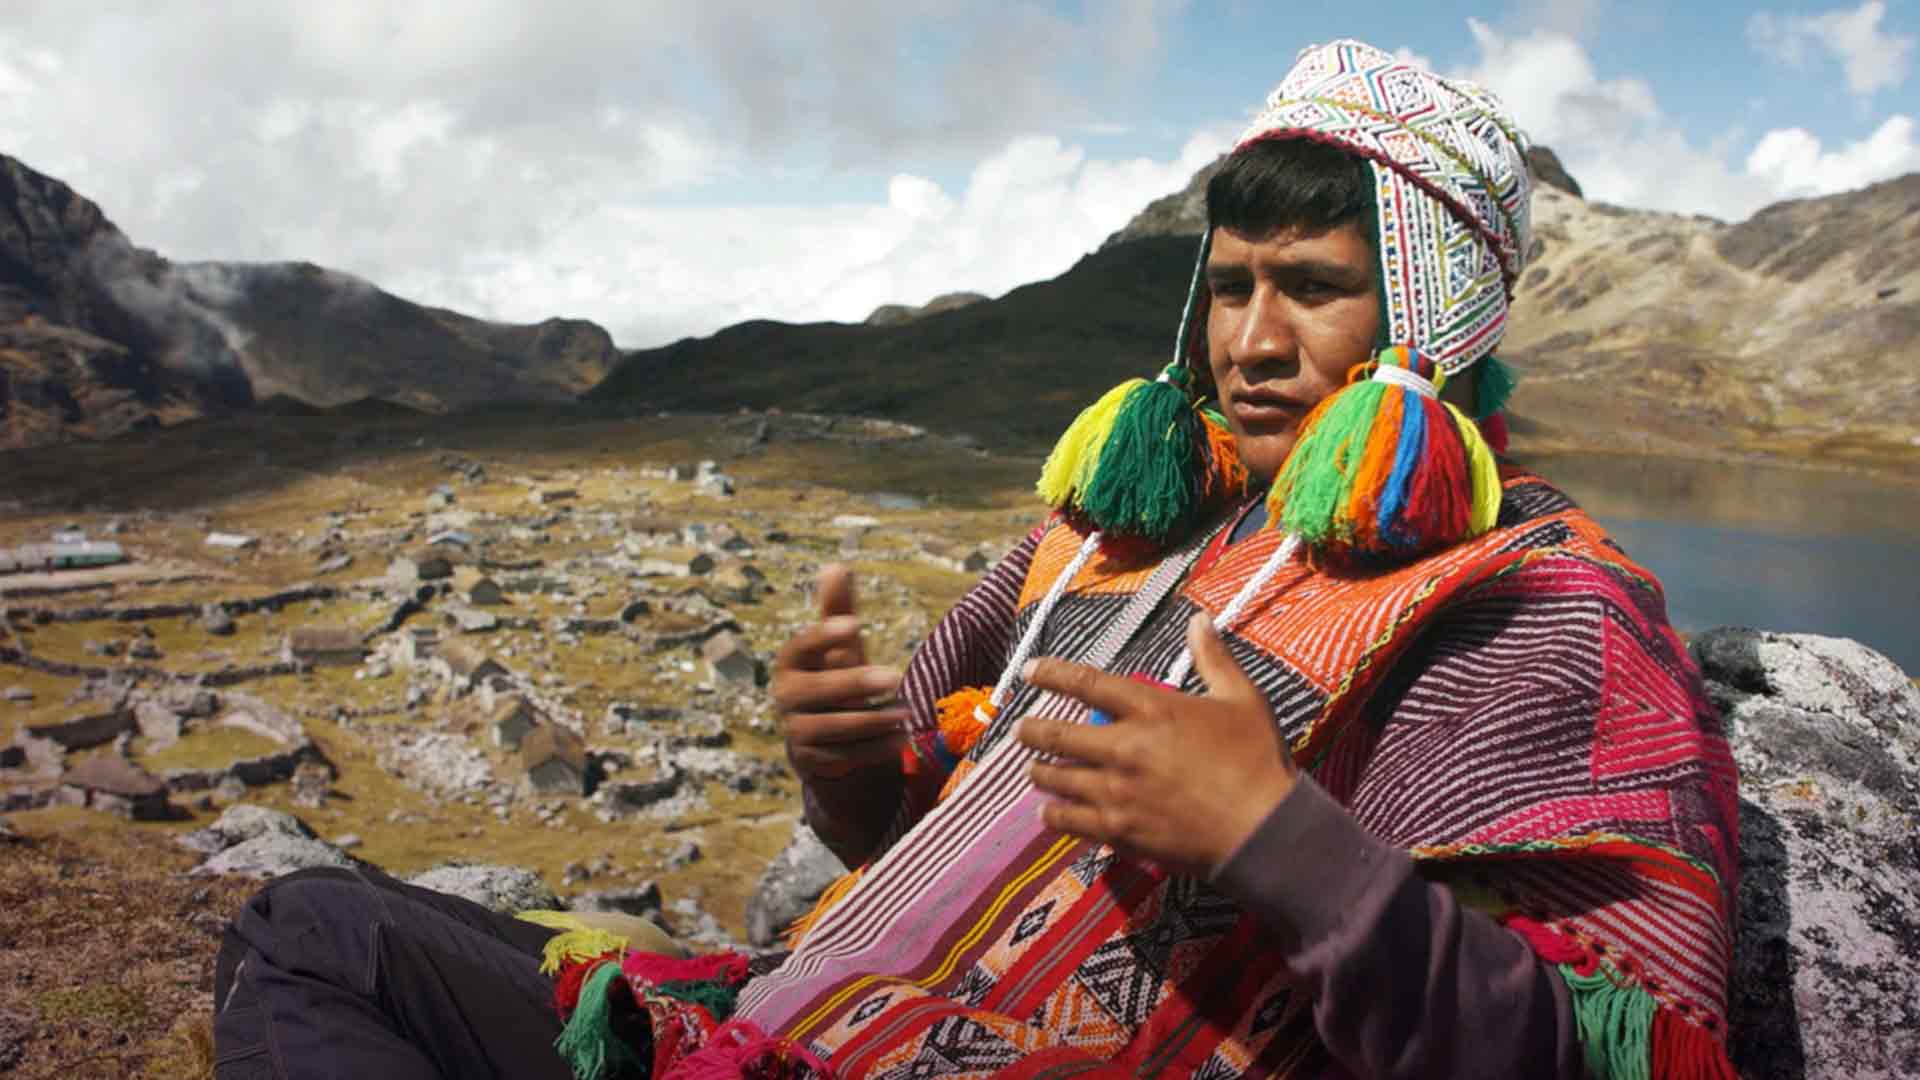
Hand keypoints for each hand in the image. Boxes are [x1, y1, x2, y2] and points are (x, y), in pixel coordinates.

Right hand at [772, 564, 907, 865]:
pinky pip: (842, 758)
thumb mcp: (841, 647)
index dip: (824, 635)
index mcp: (791, 662)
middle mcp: (786, 697)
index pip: (801, 646)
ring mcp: (795, 732)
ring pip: (831, 727)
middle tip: (895, 676)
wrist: (824, 738)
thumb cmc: (834, 678)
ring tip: (907, 713)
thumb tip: (837, 566)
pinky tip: (902, 739)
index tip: (855, 625)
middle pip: (816, 691)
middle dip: (854, 683)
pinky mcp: (811, 762)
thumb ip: (838, 610)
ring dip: (871, 720)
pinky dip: (873, 749)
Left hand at [1015, 612, 1298, 877]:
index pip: (1087, 683)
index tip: (1029, 671)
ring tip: (1034, 770)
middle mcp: (1126, 747)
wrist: (1265, 829)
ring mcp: (1118, 791)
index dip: (1052, 673)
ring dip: (1040, 772)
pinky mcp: (1120, 830)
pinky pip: (1070, 821)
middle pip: (1058, 735)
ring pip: (1057, 779)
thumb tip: (1198, 619)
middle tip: (1022, 730)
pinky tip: (1048, 812)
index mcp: (1153, 709)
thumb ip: (1214, 659)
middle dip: (1033, 731)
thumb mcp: (1242, 699)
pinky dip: (1054, 815)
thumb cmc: (1257, 761)